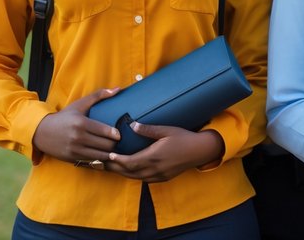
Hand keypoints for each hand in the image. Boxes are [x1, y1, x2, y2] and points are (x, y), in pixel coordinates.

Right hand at [30, 88, 121, 163]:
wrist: (41, 132)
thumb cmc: (64, 116)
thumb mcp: (79, 104)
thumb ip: (99, 95)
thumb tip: (118, 89)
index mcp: (81, 123)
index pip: (105, 131)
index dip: (116, 134)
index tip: (120, 134)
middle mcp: (78, 137)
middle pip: (105, 144)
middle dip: (114, 144)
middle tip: (119, 143)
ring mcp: (74, 149)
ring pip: (100, 155)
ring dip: (109, 153)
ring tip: (114, 150)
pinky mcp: (71, 158)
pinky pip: (91, 161)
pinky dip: (99, 159)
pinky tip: (104, 156)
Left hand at [106, 124, 223, 181]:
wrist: (200, 151)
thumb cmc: (184, 138)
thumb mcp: (167, 130)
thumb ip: (149, 130)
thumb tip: (132, 125)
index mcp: (154, 156)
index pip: (130, 162)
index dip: (117, 160)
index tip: (108, 155)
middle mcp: (154, 168)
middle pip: (129, 172)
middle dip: (115, 168)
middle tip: (103, 164)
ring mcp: (159, 175)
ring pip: (135, 177)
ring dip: (123, 173)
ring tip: (113, 168)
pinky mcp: (163, 178)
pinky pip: (144, 179)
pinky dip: (134, 176)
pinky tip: (130, 171)